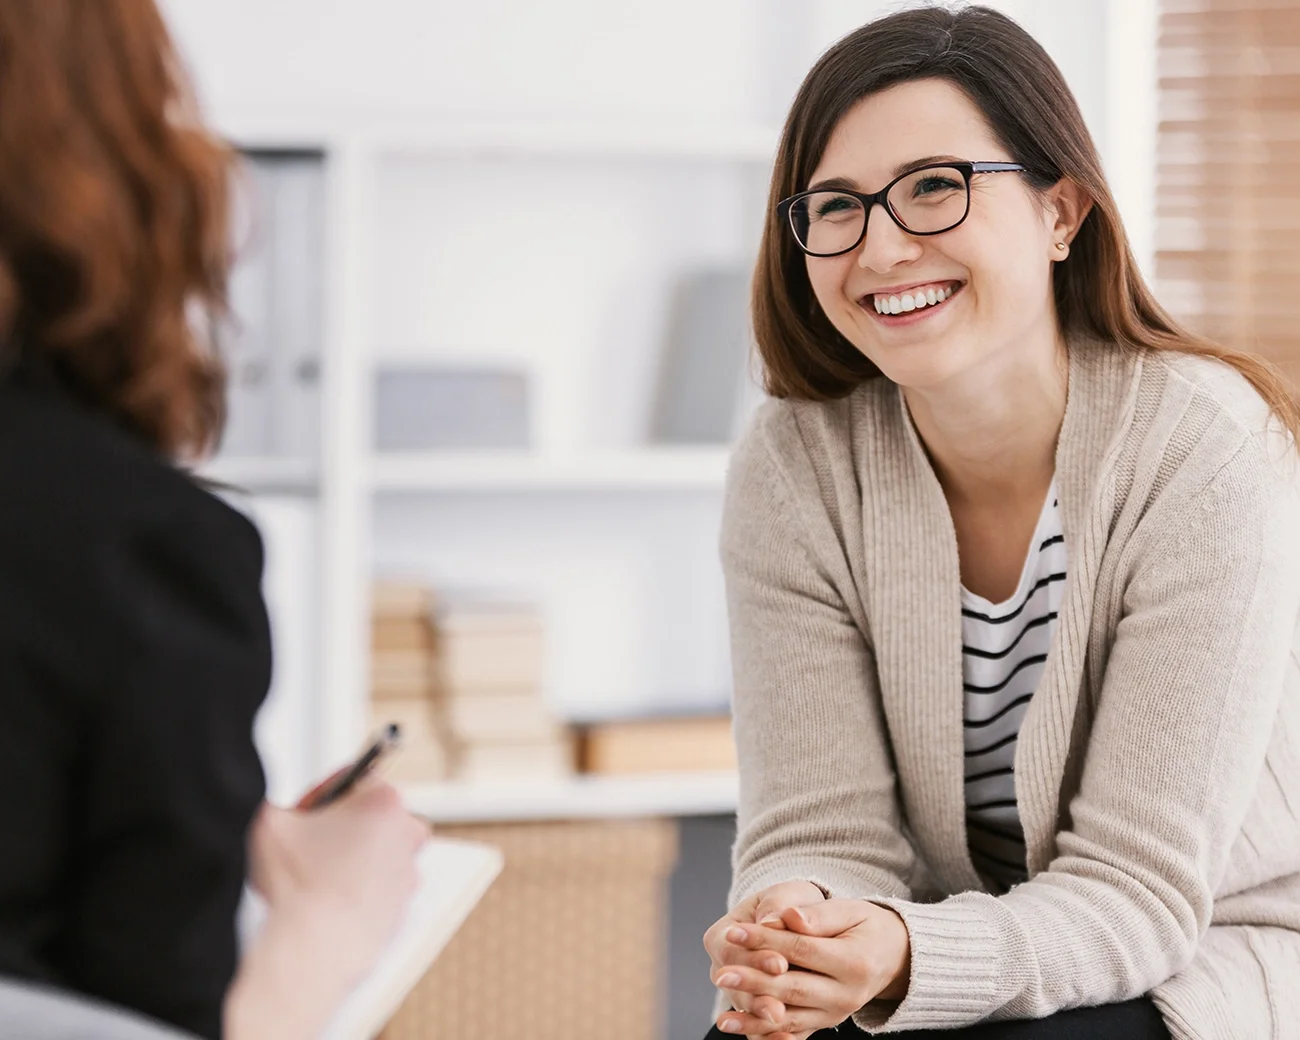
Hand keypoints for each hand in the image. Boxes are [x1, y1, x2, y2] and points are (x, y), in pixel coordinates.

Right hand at [247, 778, 429, 993]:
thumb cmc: (298, 886)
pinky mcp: (402, 907)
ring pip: (377, 853)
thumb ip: (272, 800)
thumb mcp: (269, 821)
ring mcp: (407, 873)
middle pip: (372, 815)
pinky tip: (327, 900)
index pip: (355, 778)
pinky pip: (378, 888)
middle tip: (311, 843)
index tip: (308, 811)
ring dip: (352, 858)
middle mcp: (406, 834)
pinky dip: (358, 890)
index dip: (324, 794)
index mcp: (384, 802)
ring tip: (316, 875)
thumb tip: (267, 802)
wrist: (313, 948)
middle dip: (344, 824)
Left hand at [711, 899, 910, 1039]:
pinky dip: (767, 1034)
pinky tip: (743, 1031)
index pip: (801, 950)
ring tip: (724, 1018)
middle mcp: (846, 995)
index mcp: (853, 962)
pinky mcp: (826, 1024)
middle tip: (721, 974)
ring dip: (754, 1018)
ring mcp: (836, 1014)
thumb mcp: (850, 910)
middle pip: (792, 988)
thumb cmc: (866, 926)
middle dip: (753, 982)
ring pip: (790, 1018)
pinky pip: (794, 1033)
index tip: (734, 931)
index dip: (766, 940)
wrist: (892, 956)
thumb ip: (819, 914)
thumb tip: (787, 916)